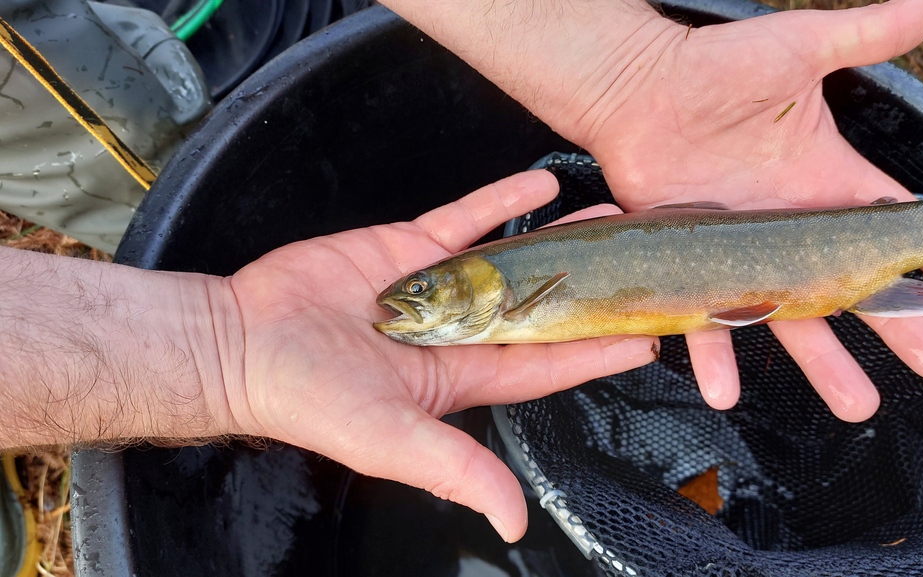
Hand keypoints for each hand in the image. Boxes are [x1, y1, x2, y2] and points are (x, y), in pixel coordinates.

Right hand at [220, 171, 655, 541]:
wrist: (241, 343)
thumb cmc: (310, 400)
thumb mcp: (391, 442)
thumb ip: (457, 471)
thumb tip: (513, 522)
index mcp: (463, 377)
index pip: (546, 363)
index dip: (595, 351)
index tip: (646, 335)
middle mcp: (459, 329)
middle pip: (540, 306)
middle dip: (591, 289)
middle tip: (642, 266)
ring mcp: (437, 285)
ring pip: (513, 258)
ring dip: (560, 241)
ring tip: (612, 220)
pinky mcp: (407, 247)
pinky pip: (465, 220)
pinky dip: (502, 203)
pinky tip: (542, 188)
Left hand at [570, 0, 922, 420]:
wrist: (636, 89)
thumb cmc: (713, 66)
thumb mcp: (796, 48)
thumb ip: (863, 36)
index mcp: (826, 182)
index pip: (893, 230)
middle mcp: (791, 228)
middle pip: (852, 288)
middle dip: (896, 326)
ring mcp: (743, 253)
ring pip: (790, 318)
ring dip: (822, 363)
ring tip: (856, 406)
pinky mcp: (693, 266)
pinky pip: (707, 318)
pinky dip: (715, 353)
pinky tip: (726, 392)